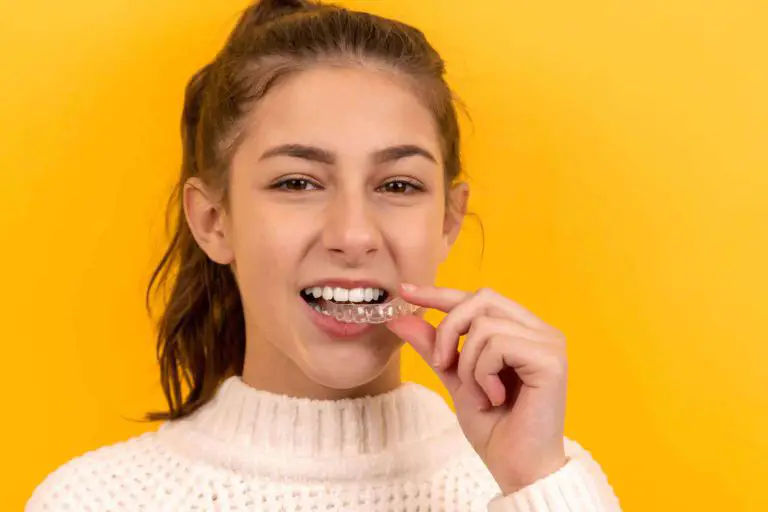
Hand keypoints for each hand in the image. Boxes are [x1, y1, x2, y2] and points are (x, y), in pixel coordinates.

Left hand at [386, 284, 568, 494]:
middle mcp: (540, 330)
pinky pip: (497, 345)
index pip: (479, 298)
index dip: (441, 293)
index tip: (405, 291)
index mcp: (522, 330)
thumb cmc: (495, 428)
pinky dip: (483, 373)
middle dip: (450, 330)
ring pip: (484, 325)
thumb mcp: (455, 379)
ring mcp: (549, 342)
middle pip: (482, 298)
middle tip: (443, 365)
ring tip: (482, 393)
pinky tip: (496, 397)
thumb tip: (401, 317)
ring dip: (468, 363)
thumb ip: (435, 346)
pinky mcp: (551, 359)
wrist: (517, 468)